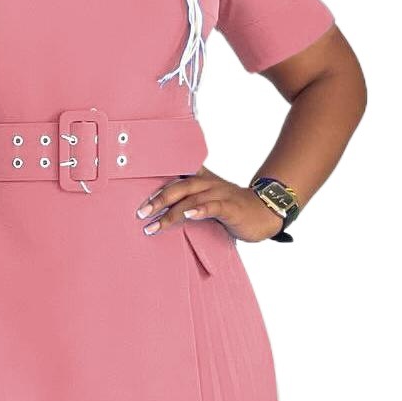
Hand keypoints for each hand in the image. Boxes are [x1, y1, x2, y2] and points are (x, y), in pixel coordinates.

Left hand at [133, 164, 284, 242]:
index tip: (137, 188)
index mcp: (203, 180)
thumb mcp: (209, 201)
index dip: (159, 180)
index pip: (178, 175)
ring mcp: (220, 194)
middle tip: (141, 213)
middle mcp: (209, 183)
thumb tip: (164, 210)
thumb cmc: (233, 209)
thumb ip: (189, 201)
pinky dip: (200, 210)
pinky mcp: (231, 207)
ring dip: (171, 212)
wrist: (264, 213)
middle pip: (179, 186)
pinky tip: (188, 215)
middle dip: (158, 199)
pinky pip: (213, 206)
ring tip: (155, 225)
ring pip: (192, 199)